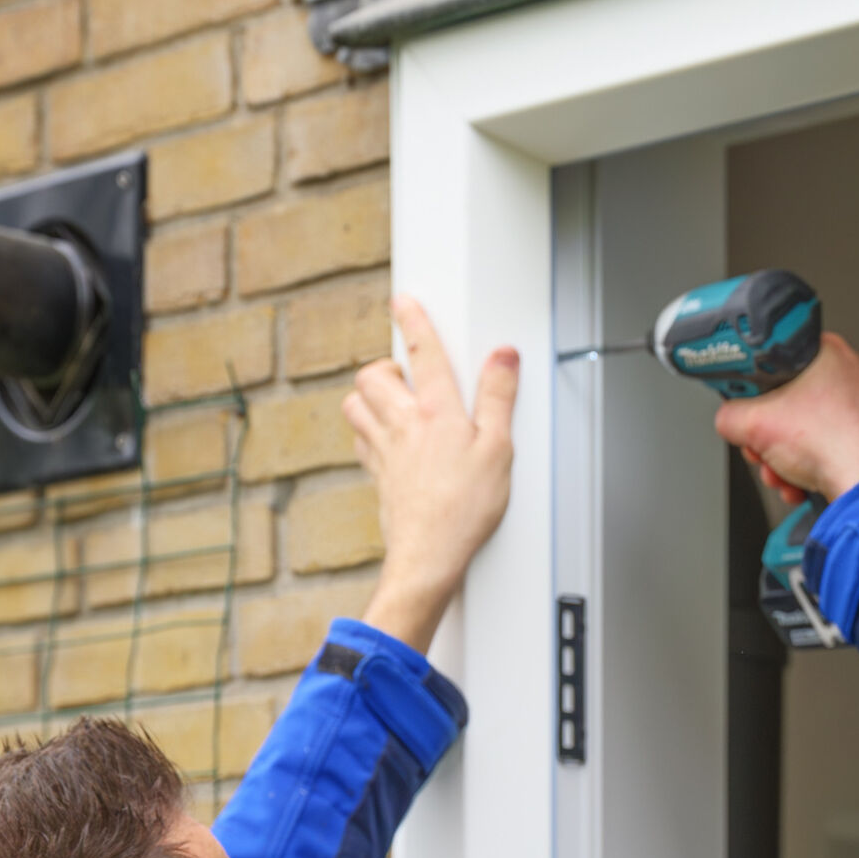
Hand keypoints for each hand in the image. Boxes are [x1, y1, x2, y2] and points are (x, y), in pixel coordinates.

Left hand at [342, 296, 518, 653]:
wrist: (429, 554)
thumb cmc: (464, 509)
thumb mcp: (498, 449)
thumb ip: (499, 398)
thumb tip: (503, 358)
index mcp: (437, 412)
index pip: (424, 352)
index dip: (414, 320)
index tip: (404, 302)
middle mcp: (402, 424)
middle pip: (373, 375)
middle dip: (385, 365)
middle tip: (405, 372)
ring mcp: (384, 451)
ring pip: (355, 405)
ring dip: (369, 396)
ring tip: (392, 401)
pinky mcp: (377, 476)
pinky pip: (359, 441)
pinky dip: (367, 431)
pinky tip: (384, 439)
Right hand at [713, 333, 858, 504]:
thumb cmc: (833, 444)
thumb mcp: (754, 424)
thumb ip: (728, 416)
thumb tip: (727, 420)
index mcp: (824, 351)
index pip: (769, 365)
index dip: (748, 391)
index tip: (741, 407)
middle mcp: (844, 374)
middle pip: (779, 404)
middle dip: (764, 437)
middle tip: (761, 445)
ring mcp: (853, 408)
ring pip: (795, 432)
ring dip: (779, 458)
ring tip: (781, 469)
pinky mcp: (856, 438)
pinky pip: (814, 449)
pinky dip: (800, 468)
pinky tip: (797, 479)